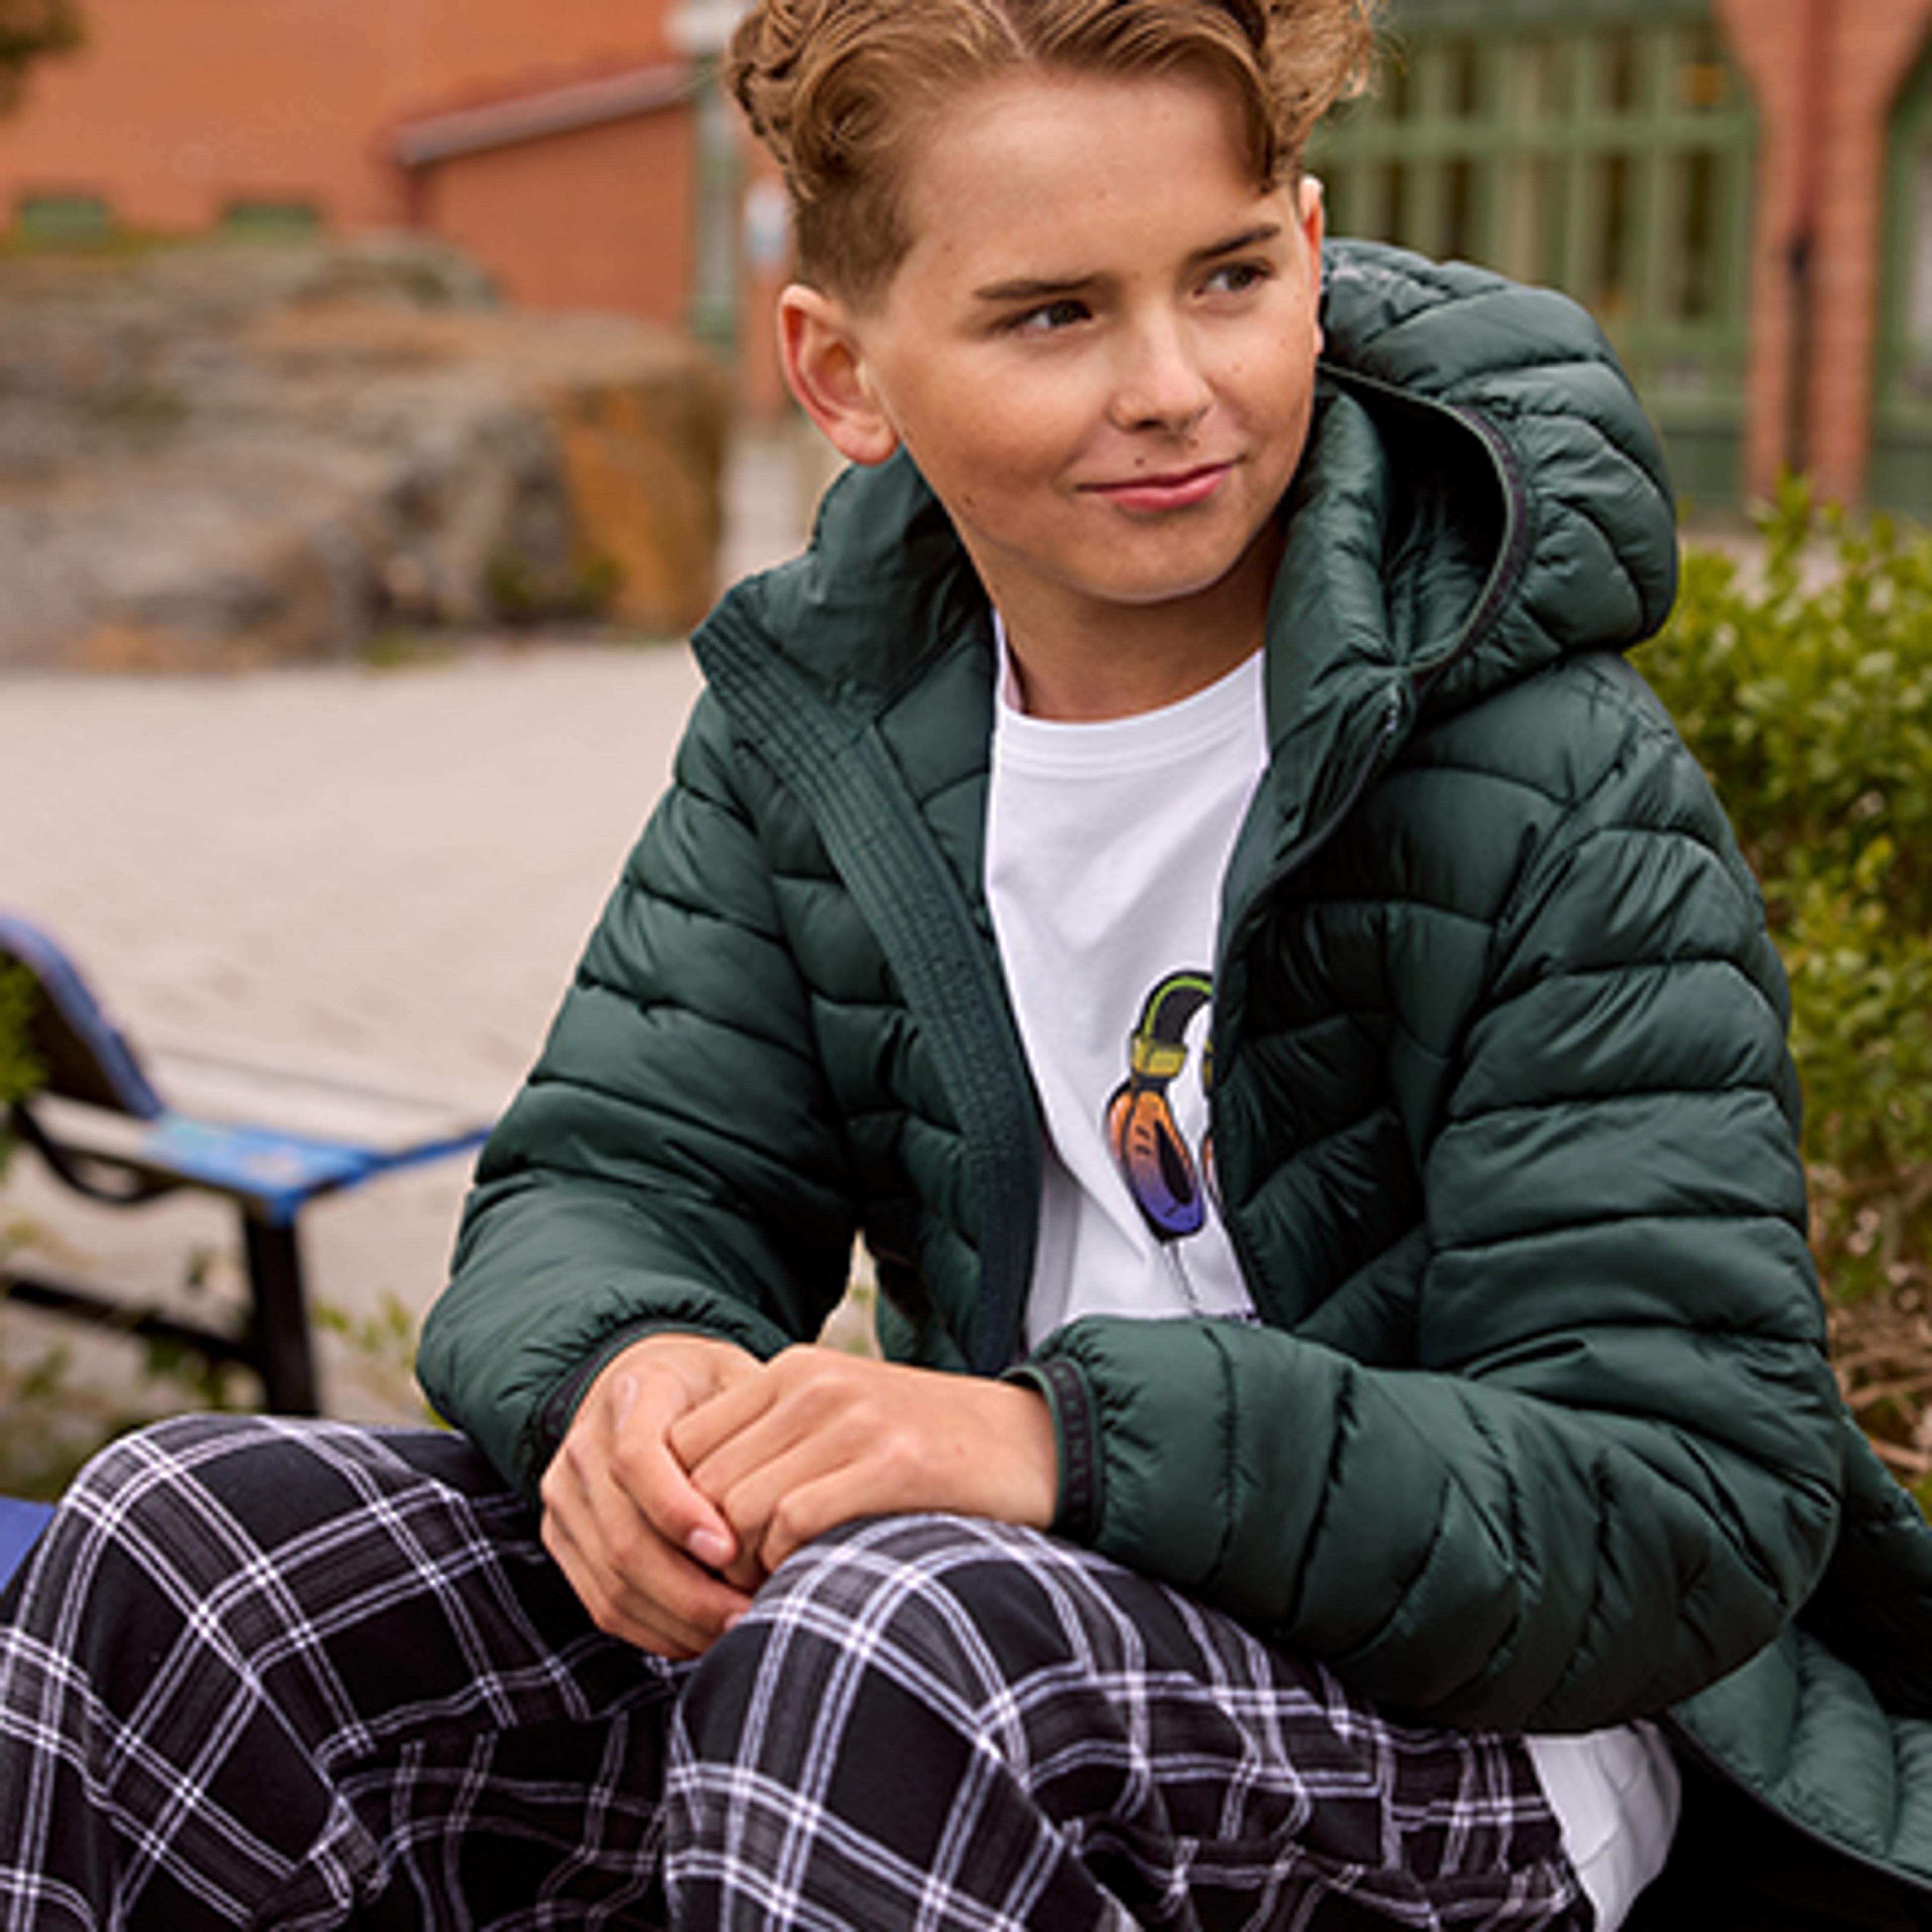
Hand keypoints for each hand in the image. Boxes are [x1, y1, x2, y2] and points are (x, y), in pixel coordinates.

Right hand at [541, 1333, 762, 1658]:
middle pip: (623, 1536)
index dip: (677, 1510)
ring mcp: (566, 1496)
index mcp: (632, 1394)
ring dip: (677, 1620)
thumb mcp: (740, 1380)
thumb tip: (795, 1491)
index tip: (730, 1548)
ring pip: (612, 1581)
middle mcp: (585, 1445)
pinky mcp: (562, 1539)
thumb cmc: (713, 1390)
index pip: (635, 1458)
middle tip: (748, 1612)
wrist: (648, 1383)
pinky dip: (654, 1631)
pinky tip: (702, 1636)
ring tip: (737, 1629)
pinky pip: (602, 1602)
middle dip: (688, 1590)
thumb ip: (761, 1419)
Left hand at [668, 1346, 1056, 1586]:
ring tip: (769, 1590)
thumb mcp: (841, 1422)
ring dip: (741, 1566)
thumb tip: (694, 1517)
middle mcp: (813, 1383)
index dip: (678, 1512)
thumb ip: (774, 1446)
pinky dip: (785, 1565)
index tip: (707, 1557)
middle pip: (700, 1483)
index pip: (682, 1444)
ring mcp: (853, 1419)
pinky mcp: (892, 1462)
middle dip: (704, 1551)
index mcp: (794, 1369)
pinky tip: (810, 1578)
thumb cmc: (931, 1450)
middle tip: (731, 1591)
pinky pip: (793, 1523)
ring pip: (737, 1508)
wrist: (1039, 1444)